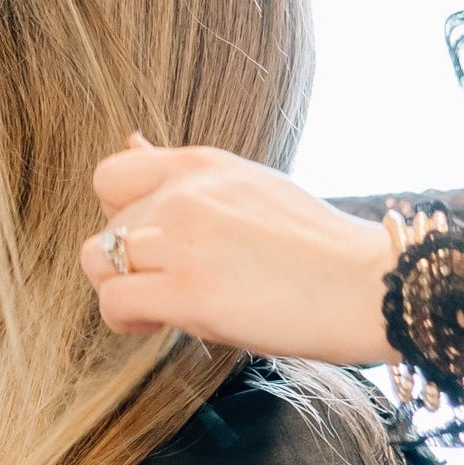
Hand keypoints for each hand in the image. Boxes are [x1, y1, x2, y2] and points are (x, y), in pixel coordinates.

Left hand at [81, 139, 399, 365]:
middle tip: (171, 286)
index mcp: (201, 164)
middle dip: (130, 264)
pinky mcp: (188, 292)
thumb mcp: (251, 187)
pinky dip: (127, 321)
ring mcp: (183, 242)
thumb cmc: (318, 246)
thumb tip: (132, 140)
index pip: (111, 175)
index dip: (119, 213)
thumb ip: (189, 176)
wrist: (366, 284)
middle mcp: (184, 195)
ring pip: (97, 263)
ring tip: (160, 308)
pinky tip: (160, 325)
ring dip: (123, 291)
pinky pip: (113, 302)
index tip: (151, 241)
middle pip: (106, 229)